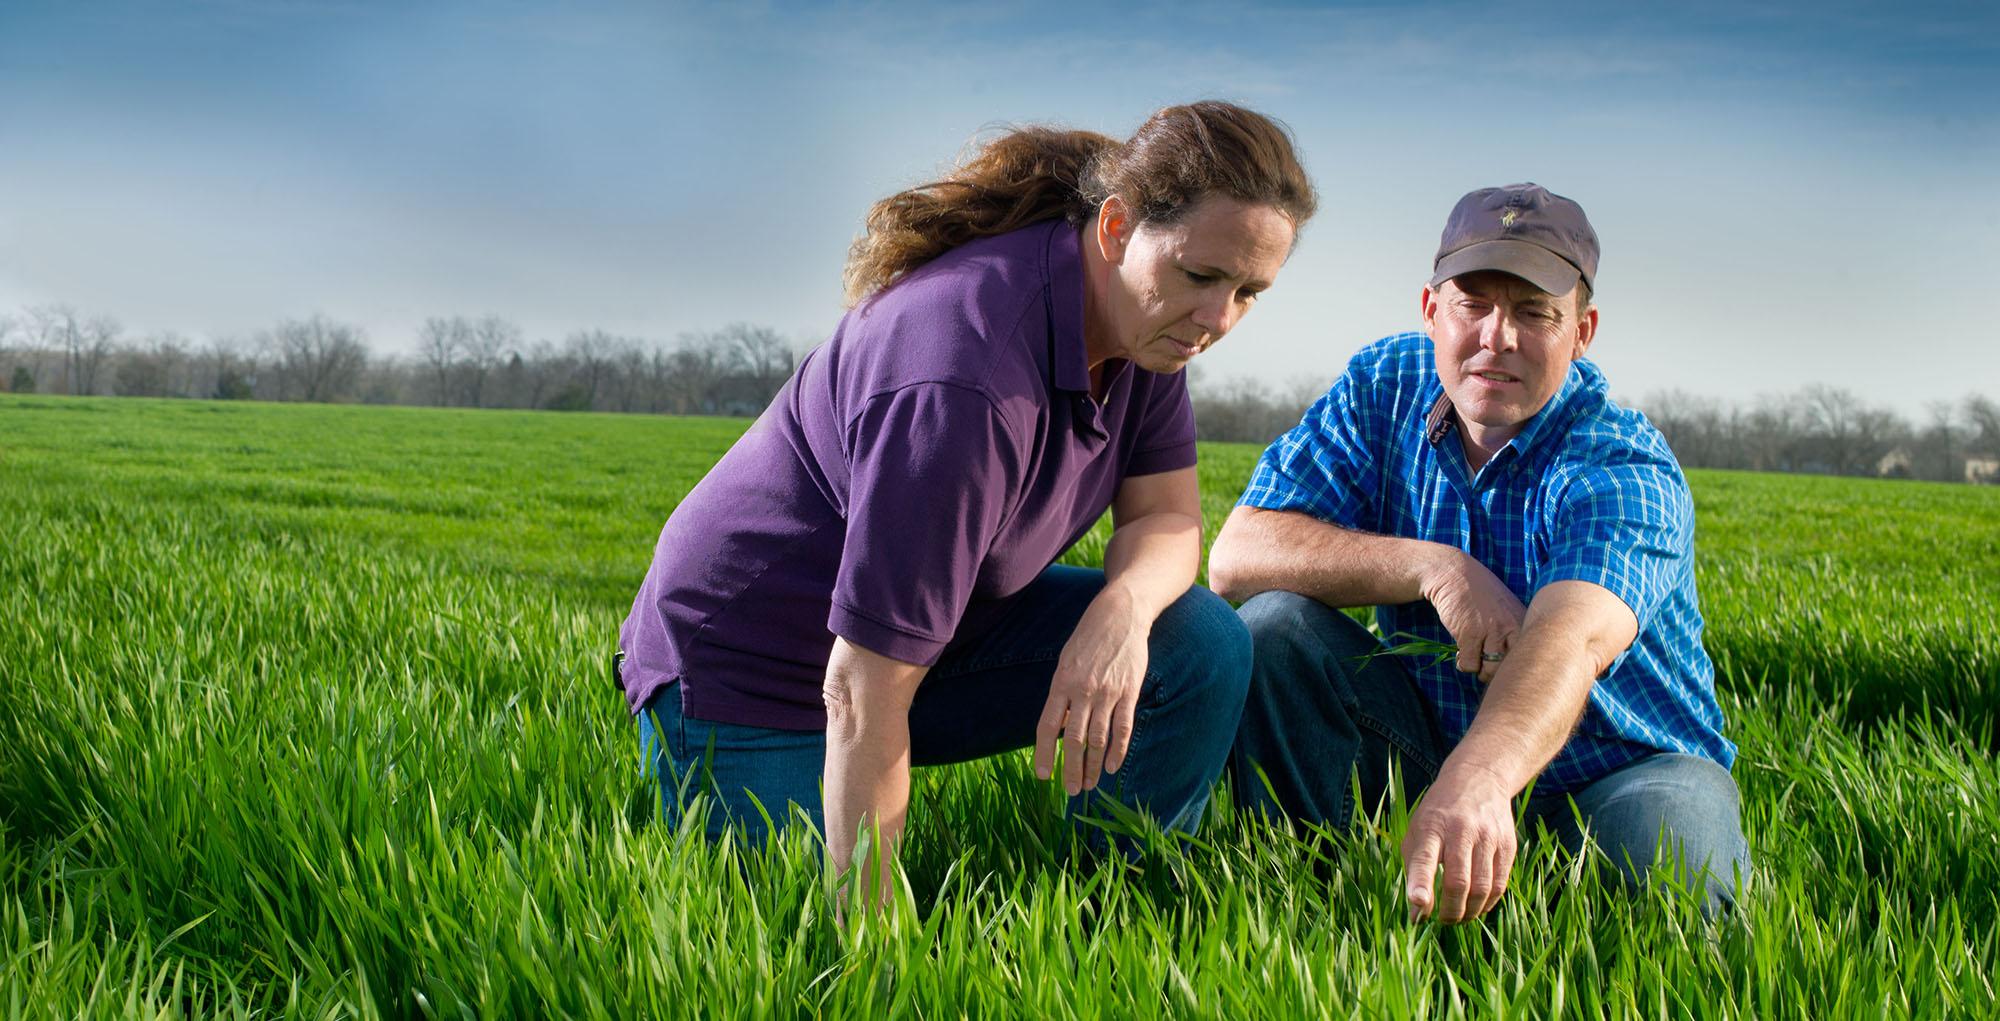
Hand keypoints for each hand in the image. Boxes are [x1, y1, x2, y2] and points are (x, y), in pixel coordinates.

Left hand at [1033, 587, 1149, 795]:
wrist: (1120, 615)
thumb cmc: (1088, 639)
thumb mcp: (1065, 662)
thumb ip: (1061, 695)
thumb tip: (1058, 729)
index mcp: (1061, 683)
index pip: (1047, 727)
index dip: (1043, 754)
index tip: (1042, 775)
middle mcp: (1082, 691)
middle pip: (1073, 740)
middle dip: (1071, 769)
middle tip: (1071, 791)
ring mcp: (1107, 692)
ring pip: (1098, 739)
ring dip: (1093, 766)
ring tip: (1089, 784)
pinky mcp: (1129, 692)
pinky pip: (1122, 728)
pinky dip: (1117, 750)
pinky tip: (1112, 767)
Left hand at [1401, 763, 1517, 923]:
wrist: (1479, 780)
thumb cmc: (1439, 815)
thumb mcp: (1417, 833)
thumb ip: (1414, 871)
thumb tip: (1417, 914)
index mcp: (1432, 826)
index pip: (1425, 858)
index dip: (1421, 884)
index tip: (1418, 905)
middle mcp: (1461, 830)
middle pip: (1459, 882)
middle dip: (1450, 911)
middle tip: (1442, 921)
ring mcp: (1488, 837)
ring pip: (1482, 888)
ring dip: (1469, 912)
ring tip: (1458, 917)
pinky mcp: (1508, 845)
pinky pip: (1500, 885)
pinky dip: (1487, 903)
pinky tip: (1477, 907)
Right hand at [1420, 549, 1526, 683]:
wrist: (1453, 573)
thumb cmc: (1479, 595)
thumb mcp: (1506, 610)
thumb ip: (1515, 633)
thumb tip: (1516, 667)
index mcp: (1524, 621)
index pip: (1532, 657)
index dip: (1519, 667)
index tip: (1508, 667)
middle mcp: (1512, 626)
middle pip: (1512, 668)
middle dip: (1497, 673)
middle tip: (1487, 667)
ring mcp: (1491, 631)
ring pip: (1490, 670)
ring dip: (1479, 669)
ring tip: (1474, 658)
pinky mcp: (1469, 635)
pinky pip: (1469, 665)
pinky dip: (1463, 663)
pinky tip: (1460, 651)